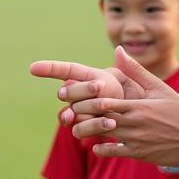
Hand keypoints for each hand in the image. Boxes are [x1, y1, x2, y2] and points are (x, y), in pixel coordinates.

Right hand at [29, 54, 146, 124]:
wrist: (145, 124)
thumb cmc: (141, 99)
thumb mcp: (138, 82)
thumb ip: (129, 68)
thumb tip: (120, 49)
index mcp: (91, 78)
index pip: (66, 71)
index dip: (48, 69)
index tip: (32, 68)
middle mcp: (80, 95)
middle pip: (68, 91)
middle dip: (83, 89)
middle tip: (101, 87)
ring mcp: (79, 113)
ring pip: (72, 110)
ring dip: (89, 108)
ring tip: (108, 109)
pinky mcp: (84, 129)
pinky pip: (79, 128)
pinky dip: (94, 126)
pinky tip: (109, 124)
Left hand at [65, 48, 178, 166]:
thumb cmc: (178, 110)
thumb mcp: (158, 87)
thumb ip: (135, 70)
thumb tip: (118, 50)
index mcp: (137, 105)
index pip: (103, 102)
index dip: (85, 101)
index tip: (73, 98)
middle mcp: (134, 122)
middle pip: (98, 119)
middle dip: (81, 116)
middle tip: (67, 114)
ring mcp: (136, 139)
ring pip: (103, 136)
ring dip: (87, 133)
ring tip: (76, 131)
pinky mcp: (140, 154)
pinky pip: (115, 152)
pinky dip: (102, 150)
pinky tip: (96, 146)